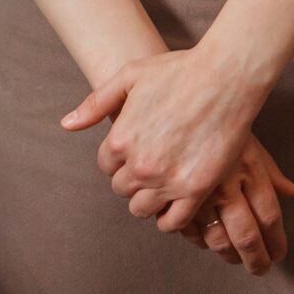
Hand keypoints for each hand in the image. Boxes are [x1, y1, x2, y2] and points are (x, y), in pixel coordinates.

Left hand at [64, 43, 273, 235]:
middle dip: (134, 178)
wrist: (226, 77)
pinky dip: (171, 217)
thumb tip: (67, 124)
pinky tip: (178, 201)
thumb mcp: (131, 76)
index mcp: (120, 139)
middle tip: (155, 163)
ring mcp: (167, 180)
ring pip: (142, 209)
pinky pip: (172, 222)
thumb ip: (96, 103)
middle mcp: (139, 165)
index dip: (121, 159)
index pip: (107, 166)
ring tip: (165, 182)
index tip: (139, 150)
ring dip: (150, 198)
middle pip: (122, 189)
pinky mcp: (195, 190)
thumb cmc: (179, 71)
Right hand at [178, 135, 293, 275]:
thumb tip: (293, 193)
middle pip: (246, 236)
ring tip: (236, 258)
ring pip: (217, 240)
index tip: (279, 254)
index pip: (269, 216)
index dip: (276, 241)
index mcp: (249, 170)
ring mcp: (197, 193)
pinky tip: (207, 242)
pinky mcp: (171, 196)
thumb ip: (271, 171)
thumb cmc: (219, 121)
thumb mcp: (249, 141)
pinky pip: (188, 231)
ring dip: (229, 255)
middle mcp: (226, 185)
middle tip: (261, 268)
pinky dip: (200, 241)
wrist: (179, 102)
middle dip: (256, 259)